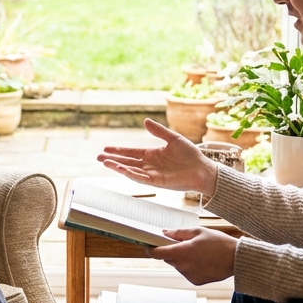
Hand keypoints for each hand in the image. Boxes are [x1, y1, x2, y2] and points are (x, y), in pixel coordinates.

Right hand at [96, 118, 219, 196]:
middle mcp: (150, 165)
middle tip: (98, 157)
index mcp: (152, 155)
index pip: (131, 152)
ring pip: (131, 170)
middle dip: (112, 160)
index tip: (106, 148)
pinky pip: (141, 178)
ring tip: (105, 162)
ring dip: (118, 167)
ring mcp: (152, 174)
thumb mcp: (173, 138)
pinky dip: (130, 174)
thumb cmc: (191, 155)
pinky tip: (121, 169)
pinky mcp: (158, 182)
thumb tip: (145, 120)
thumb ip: (159, 131)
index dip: (119, 150)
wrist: (203, 169)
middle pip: (127, 162)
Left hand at [148, 227, 237, 284]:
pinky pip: (187, 272)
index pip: (157, 253)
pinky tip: (202, 260)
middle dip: (172, 251)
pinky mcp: (195, 281)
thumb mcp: (198, 231)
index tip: (150, 245)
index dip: (152, 249)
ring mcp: (189, 275)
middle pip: (168, 258)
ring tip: (198, 252)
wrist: (236, 259)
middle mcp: (183, 266)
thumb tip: (164, 233)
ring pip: (178, 265)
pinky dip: (190, 266)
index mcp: (182, 252)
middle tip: (184, 244)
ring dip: (182, 259)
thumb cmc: (218, 243)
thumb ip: (178, 233)